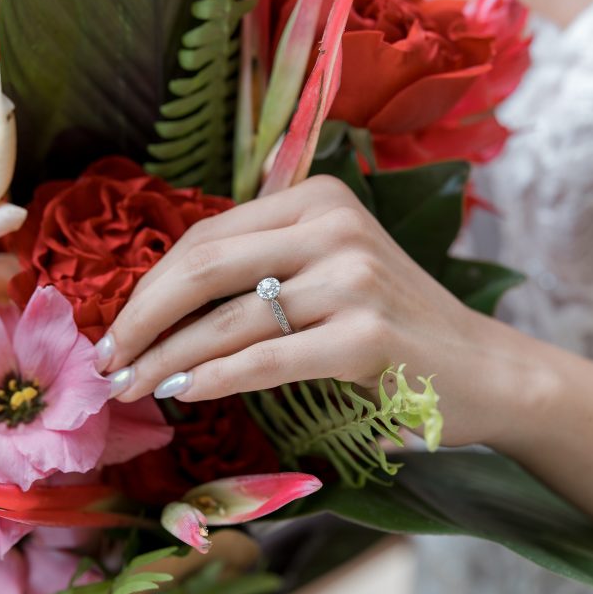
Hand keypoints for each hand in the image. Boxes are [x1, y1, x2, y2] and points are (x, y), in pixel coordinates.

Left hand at [97, 175, 526, 446]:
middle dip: (142, 318)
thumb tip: (160, 305)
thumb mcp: (328, 271)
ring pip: (229, 319)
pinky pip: (267, 358)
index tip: (116, 327)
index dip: (150, 284)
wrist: (486, 369)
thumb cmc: (394, 325)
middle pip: (205, 267)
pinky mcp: (365, 335)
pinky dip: (215, 378)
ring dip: (165, 359)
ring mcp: (352, 278)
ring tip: (129, 388)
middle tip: (106, 360)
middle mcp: (332, 225)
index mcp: (315, 198)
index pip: (206, 236)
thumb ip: (261, 267)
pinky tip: (181, 395)